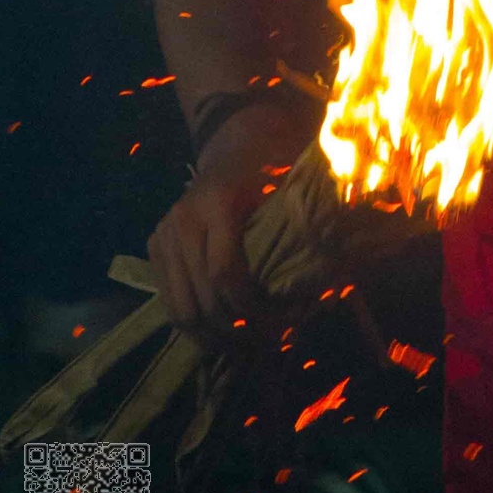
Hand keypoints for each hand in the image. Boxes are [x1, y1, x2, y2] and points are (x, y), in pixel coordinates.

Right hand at [146, 100, 314, 346]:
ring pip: (179, 309)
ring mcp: (164, 234)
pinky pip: (170, 299)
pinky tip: (223, 334)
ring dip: (213, 338)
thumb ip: (308, 221)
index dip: (253, 309)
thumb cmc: (273, 163)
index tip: (283, 325)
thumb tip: (336, 274)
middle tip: (268, 347)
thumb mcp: (293, 184)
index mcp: (218, 204)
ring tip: (246, 351)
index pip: (227, 275)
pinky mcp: (155, 246)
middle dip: (236, 333)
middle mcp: (183, 220)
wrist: (235, 141)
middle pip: (201, 300)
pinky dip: (195, 323)